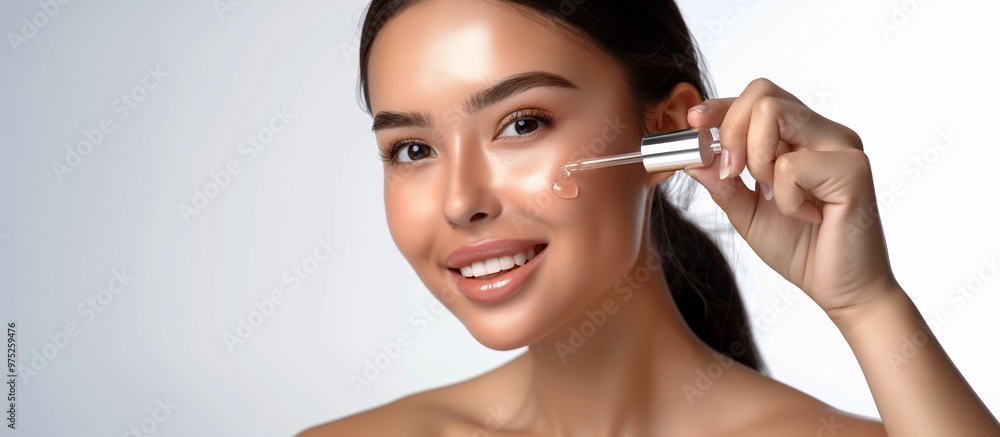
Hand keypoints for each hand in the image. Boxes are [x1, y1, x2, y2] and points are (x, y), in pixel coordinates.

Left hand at [683, 78, 900, 321]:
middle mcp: (824, 132)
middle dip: (731, 133)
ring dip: (757, 161)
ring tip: (775, 197)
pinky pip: (790, 166)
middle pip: (762, 94)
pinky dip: (784, 198)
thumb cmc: (801, 248)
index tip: (693, 123)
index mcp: (801, 136)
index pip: (758, 95)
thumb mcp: (746, 212)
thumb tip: (689, 155)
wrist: (841, 290)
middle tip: (733, 175)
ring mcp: (842, 145)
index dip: (719, 106)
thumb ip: (721, 182)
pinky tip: (807, 216)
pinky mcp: (853, 169)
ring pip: (773, 115)